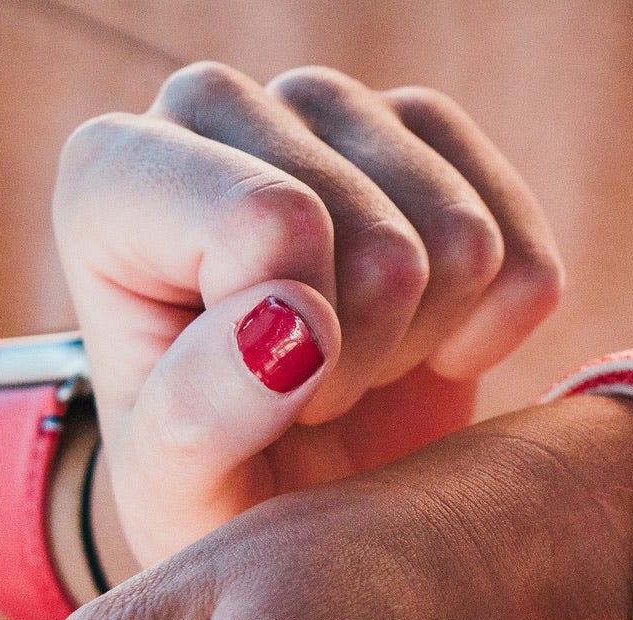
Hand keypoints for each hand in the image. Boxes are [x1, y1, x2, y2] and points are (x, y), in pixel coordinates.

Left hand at [58, 62, 561, 564]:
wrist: (286, 496)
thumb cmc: (210, 488)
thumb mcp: (177, 491)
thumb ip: (201, 416)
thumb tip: (299, 324)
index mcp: (112, 174)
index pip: (266, 223)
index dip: (286, 350)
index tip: (248, 399)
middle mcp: (214, 109)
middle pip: (375, 238)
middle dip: (359, 357)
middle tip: (303, 398)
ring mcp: (329, 111)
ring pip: (458, 233)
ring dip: (422, 342)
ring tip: (354, 371)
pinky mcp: (427, 134)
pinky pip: (520, 241)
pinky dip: (498, 327)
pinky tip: (432, 349)